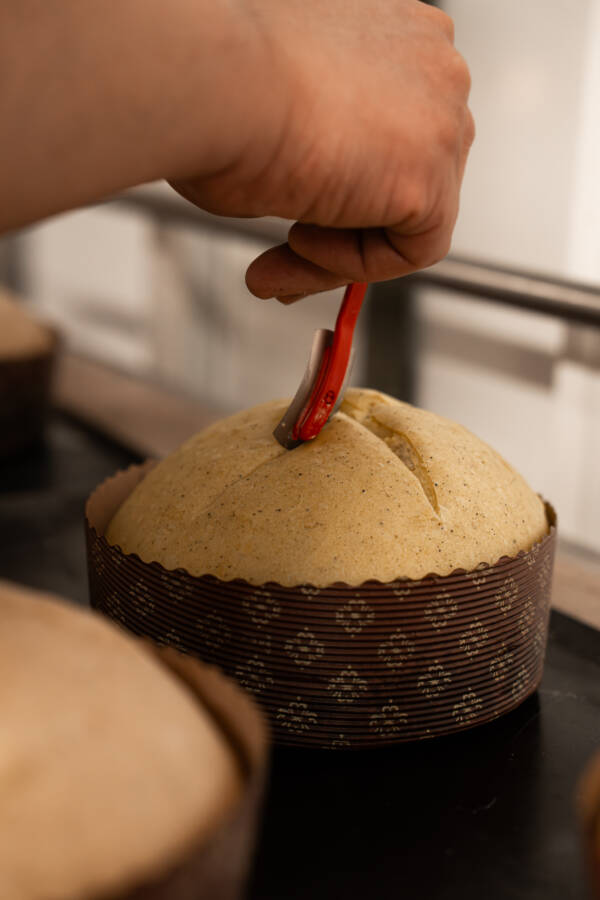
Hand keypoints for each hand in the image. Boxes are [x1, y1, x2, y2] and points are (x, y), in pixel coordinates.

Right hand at [171, 0, 473, 301]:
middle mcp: (431, 64)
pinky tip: (300, 239)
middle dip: (346, 227)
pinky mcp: (432, 175)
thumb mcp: (276, 102)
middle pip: (406, 174)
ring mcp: (442, 116)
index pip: (393, 130)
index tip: (297, 217)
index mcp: (395, 31)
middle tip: (285, 252)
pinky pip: (412, 250)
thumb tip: (301, 190)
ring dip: (340, 250)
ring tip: (280, 254)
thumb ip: (314, 140)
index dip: (346, 185)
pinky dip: (354, 262)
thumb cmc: (217, 75)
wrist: (209, 77)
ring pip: (410, 217)